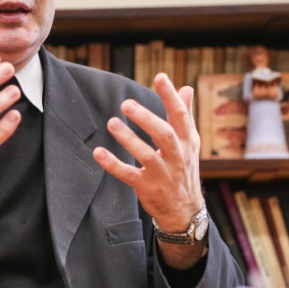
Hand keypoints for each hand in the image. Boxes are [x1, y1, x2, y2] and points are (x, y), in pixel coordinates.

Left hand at [92, 73, 203, 263]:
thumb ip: (185, 115)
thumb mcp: (190, 143)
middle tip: (126, 104)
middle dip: (147, 119)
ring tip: (111, 123)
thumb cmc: (184, 169)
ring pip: (146, 155)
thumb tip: (186, 87)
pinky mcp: (147, 187)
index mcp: (188, 141)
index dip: (170, 96)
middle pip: (164, 135)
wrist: (185, 211)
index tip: (160, 77)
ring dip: (128, 139)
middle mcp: (177, 156)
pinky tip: (98, 153)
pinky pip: (128, 175)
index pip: (181, 115)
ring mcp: (163, 173)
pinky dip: (113, 164)